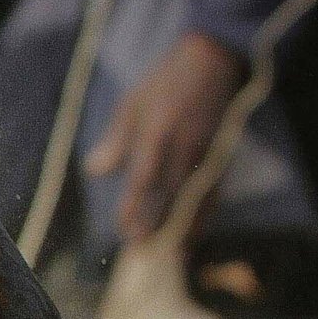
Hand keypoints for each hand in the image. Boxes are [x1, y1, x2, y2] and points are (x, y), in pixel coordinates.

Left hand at [86, 31, 241, 243]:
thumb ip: (116, 141)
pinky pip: (213, 194)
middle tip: (144, 256)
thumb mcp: (133, 104)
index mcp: (159, 132)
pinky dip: (204, 217)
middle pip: (171, 196)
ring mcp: (207, 151)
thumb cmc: (166, 82)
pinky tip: (194, 236)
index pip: (144, 179)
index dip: (135, 208)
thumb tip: (95, 171)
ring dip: (184, 230)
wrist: (213, 59)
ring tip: (172, 259)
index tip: (125, 232)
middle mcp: (185, 146)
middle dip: (158, 227)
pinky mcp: (222, 155)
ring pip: (196, 200)